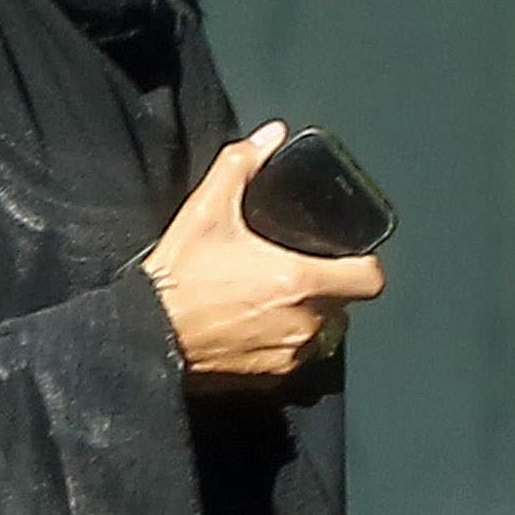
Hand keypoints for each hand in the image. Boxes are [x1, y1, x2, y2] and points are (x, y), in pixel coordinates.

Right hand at [137, 121, 385, 395]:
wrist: (144, 335)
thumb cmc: (177, 277)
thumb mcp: (207, 209)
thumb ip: (243, 164)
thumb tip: (271, 136)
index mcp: (299, 281)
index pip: (370, 280)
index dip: (363, 265)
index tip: (345, 257)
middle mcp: (302, 323)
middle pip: (343, 304)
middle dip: (326, 287)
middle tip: (293, 270)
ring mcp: (287, 355)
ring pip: (320, 333)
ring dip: (306, 317)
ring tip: (270, 299)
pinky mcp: (268, 379)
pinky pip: (293, 358)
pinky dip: (282, 342)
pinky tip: (252, 325)